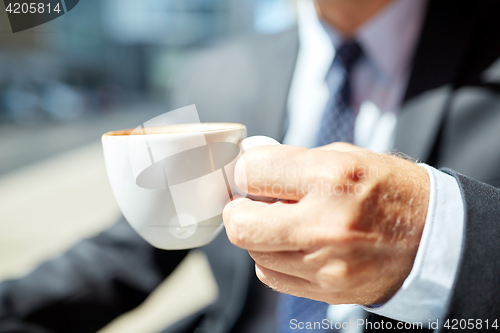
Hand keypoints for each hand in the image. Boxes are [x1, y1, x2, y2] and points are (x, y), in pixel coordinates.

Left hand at [222, 143, 429, 304]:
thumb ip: (293, 161)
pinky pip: (272, 276)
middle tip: (252, 202)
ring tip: (284, 222)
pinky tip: (293, 245)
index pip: (251, 174)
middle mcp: (325, 224)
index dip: (245, 171)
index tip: (251, 174)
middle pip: (241, 224)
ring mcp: (325, 264)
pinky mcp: (327, 290)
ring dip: (260, 235)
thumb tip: (250, 166)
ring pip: (254, 253)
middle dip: (239, 209)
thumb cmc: (389, 189)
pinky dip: (273, 258)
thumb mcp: (345, 155)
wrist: (434, 236)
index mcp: (331, 178)